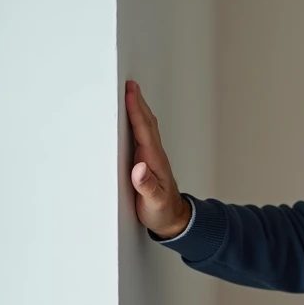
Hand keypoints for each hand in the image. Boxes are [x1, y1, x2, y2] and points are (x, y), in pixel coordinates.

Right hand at [125, 79, 190, 238]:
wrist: (173, 219)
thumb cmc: (162, 211)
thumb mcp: (153, 202)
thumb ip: (146, 186)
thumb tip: (139, 169)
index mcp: (153, 160)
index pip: (144, 130)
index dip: (136, 111)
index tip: (130, 93)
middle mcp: (154, 155)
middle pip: (146, 123)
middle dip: (138, 103)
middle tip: (130, 84)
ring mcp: (152, 157)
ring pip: (145, 127)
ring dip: (138, 109)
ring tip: (131, 94)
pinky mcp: (147, 162)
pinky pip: (142, 136)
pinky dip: (137, 123)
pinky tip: (133, 119)